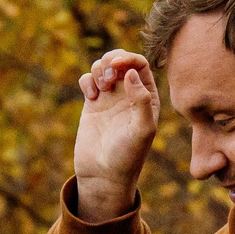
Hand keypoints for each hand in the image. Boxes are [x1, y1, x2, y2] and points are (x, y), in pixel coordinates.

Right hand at [73, 49, 158, 221]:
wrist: (103, 175)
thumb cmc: (128, 156)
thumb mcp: (143, 129)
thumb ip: (142, 100)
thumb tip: (131, 73)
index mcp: (147, 97)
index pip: (140, 65)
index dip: (129, 59)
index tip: (118, 65)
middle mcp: (130, 94)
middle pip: (121, 61)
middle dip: (112, 60)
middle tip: (108, 76)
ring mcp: (110, 98)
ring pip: (104, 67)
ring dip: (100, 69)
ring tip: (101, 87)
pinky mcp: (92, 104)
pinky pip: (88, 79)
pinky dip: (87, 81)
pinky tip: (91, 96)